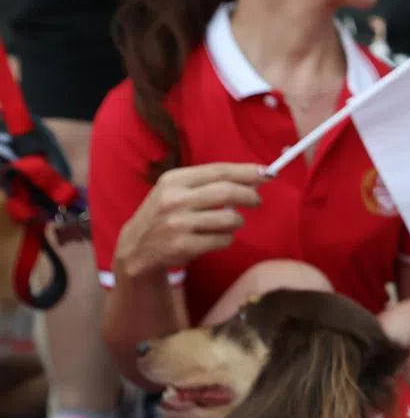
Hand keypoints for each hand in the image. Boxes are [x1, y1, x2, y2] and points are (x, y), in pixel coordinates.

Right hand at [114, 162, 262, 279]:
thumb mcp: (176, 190)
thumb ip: (209, 183)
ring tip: (230, 222)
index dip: (246, 172)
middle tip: (257, 201)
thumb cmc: (165, 214)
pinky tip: (217, 237)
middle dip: (249, 196)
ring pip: (229, 218)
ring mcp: (178, 223)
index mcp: (175, 180)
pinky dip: (227, 239)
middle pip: (227, 192)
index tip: (266, 173)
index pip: (219, 171)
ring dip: (237, 221)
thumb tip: (253, 177)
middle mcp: (175, 199)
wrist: (136, 246)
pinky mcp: (184, 246)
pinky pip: (223, 240)